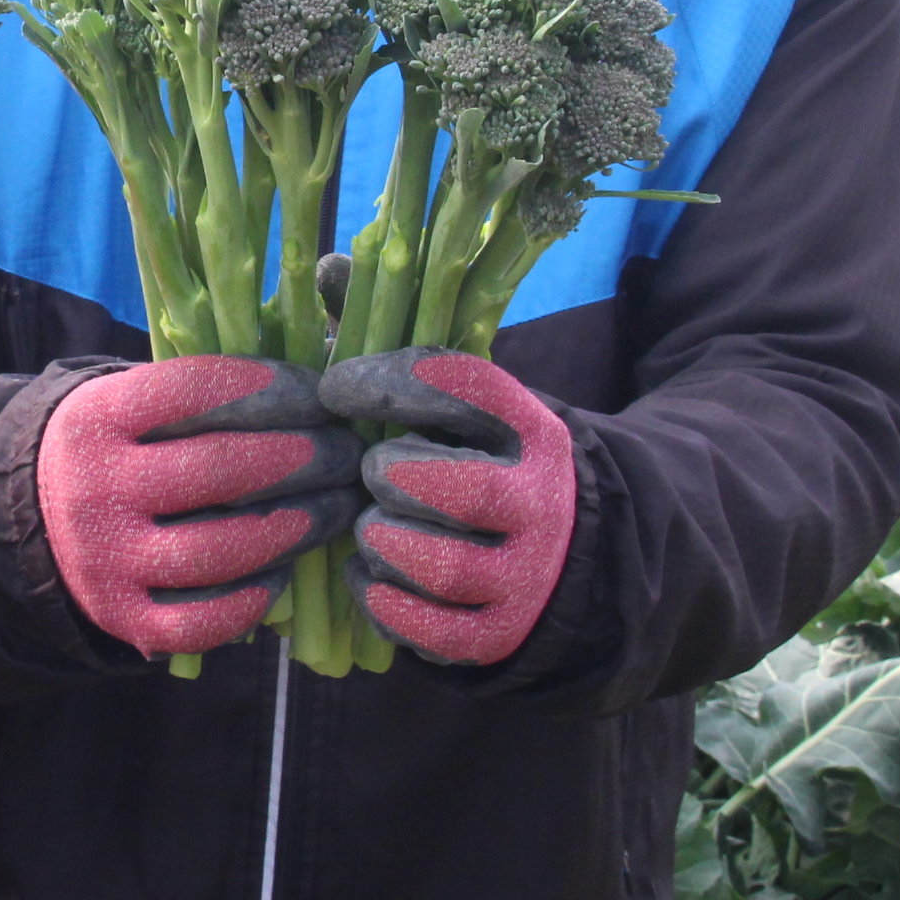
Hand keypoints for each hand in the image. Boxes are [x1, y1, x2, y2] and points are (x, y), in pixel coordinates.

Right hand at [35, 357, 359, 656]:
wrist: (34, 517)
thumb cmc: (117, 447)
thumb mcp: (130, 403)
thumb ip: (202, 395)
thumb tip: (317, 391)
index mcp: (96, 419)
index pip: (194, 391)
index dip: (273, 389)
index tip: (322, 394)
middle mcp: (93, 488)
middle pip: (217, 470)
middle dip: (304, 459)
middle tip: (347, 453)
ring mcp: (105, 561)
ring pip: (218, 549)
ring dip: (296, 526)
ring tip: (336, 507)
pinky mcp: (122, 617)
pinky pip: (200, 621)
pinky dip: (252, 599)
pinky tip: (283, 571)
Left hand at [320, 348, 577, 666]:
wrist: (567, 555)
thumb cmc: (483, 462)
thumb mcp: (465, 405)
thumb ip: (398, 341)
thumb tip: (332, 265)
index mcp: (532, 429)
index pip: (464, 388)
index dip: (388, 381)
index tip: (336, 387)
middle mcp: (539, 502)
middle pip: (454, 486)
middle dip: (389, 473)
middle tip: (371, 468)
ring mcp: (524, 575)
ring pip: (440, 563)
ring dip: (383, 539)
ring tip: (372, 522)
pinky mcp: (499, 634)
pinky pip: (428, 627)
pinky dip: (381, 598)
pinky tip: (367, 571)